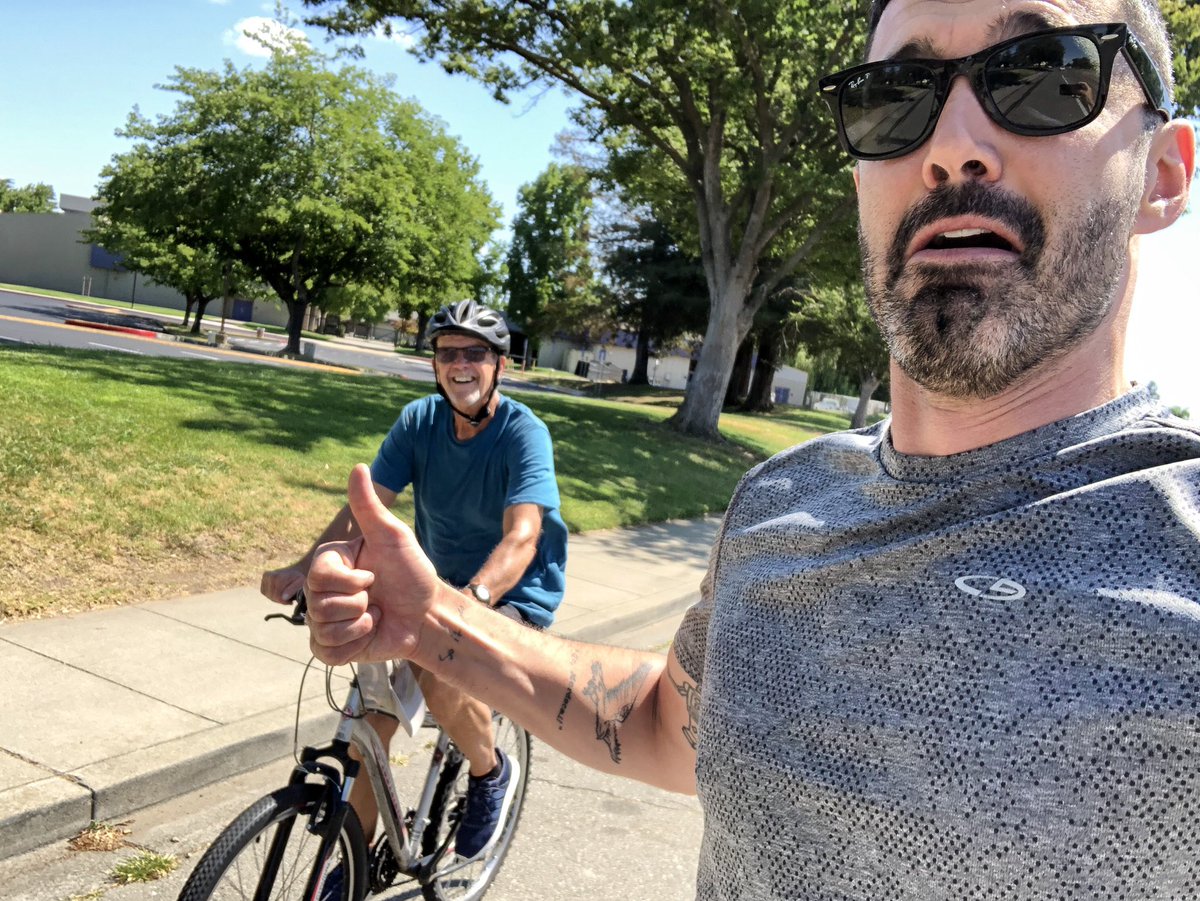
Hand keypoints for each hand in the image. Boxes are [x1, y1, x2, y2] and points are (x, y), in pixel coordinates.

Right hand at [260, 566, 304, 604]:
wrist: (295, 571)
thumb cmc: (298, 578)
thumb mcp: (300, 583)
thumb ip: (292, 589)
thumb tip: (283, 597)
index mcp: (277, 577)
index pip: (277, 596)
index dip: (284, 601)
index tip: (290, 602)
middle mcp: (269, 575)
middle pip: (272, 596)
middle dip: (280, 600)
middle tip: (289, 600)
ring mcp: (265, 577)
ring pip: (268, 595)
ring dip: (276, 598)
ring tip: (285, 596)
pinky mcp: (263, 580)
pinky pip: (265, 592)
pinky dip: (272, 595)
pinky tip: (279, 592)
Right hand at [305, 463, 442, 664]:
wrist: (428, 614)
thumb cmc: (412, 573)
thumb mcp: (393, 537)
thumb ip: (369, 506)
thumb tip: (358, 466)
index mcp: (331, 563)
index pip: (317, 576)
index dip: (350, 582)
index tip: (372, 577)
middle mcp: (322, 590)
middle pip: (317, 604)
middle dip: (357, 603)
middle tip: (376, 598)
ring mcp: (325, 619)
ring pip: (321, 628)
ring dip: (359, 625)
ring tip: (375, 615)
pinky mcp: (332, 647)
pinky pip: (325, 653)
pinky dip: (352, 646)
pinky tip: (369, 634)